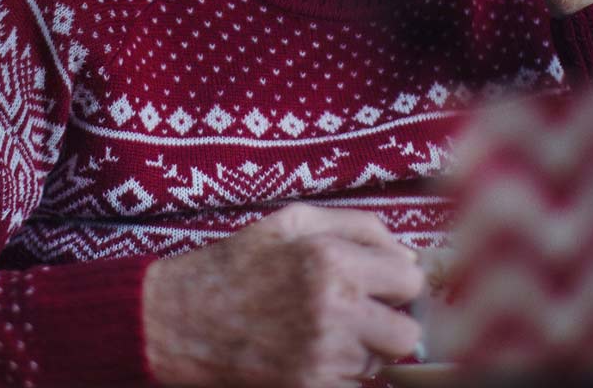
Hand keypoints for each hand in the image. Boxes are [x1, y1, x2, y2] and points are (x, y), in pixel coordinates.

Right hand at [142, 204, 423, 386]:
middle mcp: (334, 309)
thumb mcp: (290, 222)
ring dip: (359, 353)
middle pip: (406, 334)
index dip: (394, 283)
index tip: (375, 285)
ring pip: (378, 365)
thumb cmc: (237, 264)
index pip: (410, 280)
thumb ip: (357, 226)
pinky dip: (336, 376)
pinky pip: (352, 387)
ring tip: (318, 334)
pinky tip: (305, 355)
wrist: (181, 319)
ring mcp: (323, 356)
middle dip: (387, 325)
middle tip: (357, 317)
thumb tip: (408, 255)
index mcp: (332, 260)